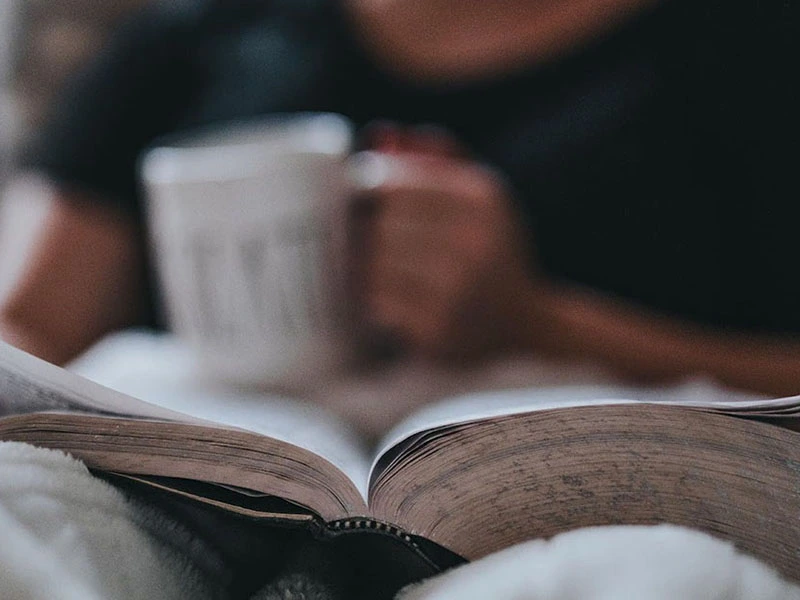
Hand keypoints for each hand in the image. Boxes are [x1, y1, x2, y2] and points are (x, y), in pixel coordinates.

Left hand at [355, 126, 544, 360]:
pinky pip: (378, 302)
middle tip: (376, 240)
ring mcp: (456, 289)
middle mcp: (473, 241)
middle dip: (370, 230)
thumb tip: (378, 135)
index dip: (368, 190)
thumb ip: (433, 159)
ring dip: (370, 266)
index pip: (392, 182)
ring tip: (387, 270)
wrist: (525, 325)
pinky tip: (395, 298)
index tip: (369, 203)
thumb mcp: (479, 197)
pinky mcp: (437, 329)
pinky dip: (378, 299)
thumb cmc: (490, 250)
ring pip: (375, 263)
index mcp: (481, 198)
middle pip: (381, 223)